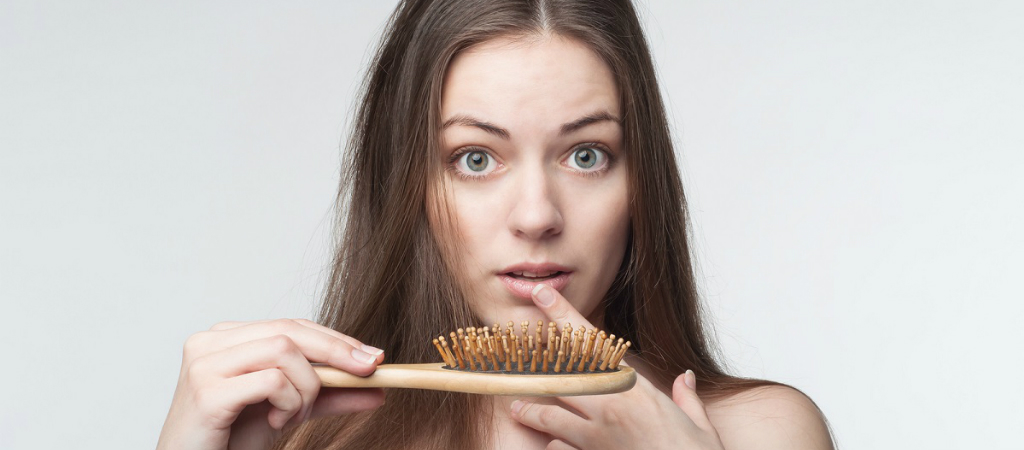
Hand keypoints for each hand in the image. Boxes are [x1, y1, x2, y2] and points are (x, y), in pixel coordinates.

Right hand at [157, 319, 385, 449]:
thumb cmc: (231, 438)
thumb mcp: (289, 409)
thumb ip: (328, 395)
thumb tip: (377, 388)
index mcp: (228, 338)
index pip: (292, 326)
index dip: (335, 339)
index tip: (373, 356)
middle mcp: (211, 341)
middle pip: (289, 330)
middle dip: (337, 351)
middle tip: (369, 370)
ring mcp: (204, 363)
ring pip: (283, 351)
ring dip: (305, 387)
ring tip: (294, 415)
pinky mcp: (206, 390)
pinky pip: (271, 381)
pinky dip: (288, 402)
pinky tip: (276, 421)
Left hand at [509, 285, 724, 449]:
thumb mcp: (699, 427)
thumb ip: (686, 399)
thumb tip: (683, 378)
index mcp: (636, 391)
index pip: (593, 344)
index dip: (563, 316)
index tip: (542, 296)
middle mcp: (611, 410)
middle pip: (558, 377)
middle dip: (536, 368)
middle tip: (518, 362)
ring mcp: (597, 438)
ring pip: (548, 416)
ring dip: (530, 412)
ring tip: (518, 409)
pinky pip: (559, 449)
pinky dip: (553, 446)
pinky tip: (550, 445)